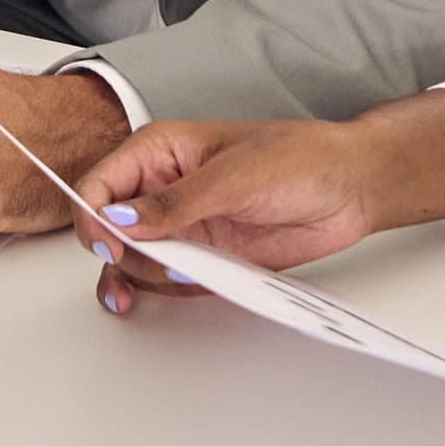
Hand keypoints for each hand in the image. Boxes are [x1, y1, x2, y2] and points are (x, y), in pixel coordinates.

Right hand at [75, 91, 444, 316]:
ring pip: (130, 260)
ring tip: (159, 282)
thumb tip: (122, 219)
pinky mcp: (204, 256)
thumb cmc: (301, 157)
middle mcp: (163, 190)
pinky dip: (159, 291)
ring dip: (135, 277)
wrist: (351, 189)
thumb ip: (176, 202)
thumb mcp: (236, 175)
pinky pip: (165, 280)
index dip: (93, 216)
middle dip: (118, 253)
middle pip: (107, 230)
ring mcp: (183, 226)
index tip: (109, 244)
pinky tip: (162, 293)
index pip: (99, 183)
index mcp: (161, 152)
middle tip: (153, 263)